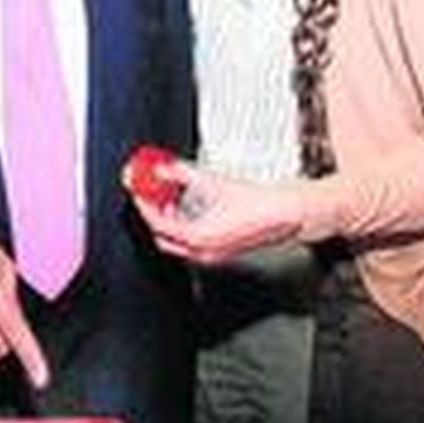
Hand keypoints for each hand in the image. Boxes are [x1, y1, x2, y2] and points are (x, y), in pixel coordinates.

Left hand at [131, 162, 302, 264]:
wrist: (285, 213)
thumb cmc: (259, 204)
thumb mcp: (214, 182)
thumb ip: (182, 174)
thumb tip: (164, 168)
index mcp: (198, 237)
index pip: (157, 224)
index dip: (144, 204)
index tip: (138, 191)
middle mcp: (203, 251)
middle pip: (163, 236)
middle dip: (154, 214)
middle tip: (150, 194)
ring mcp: (212, 254)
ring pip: (177, 241)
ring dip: (169, 220)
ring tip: (168, 197)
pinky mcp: (221, 250)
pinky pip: (192, 242)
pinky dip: (184, 226)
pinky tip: (188, 208)